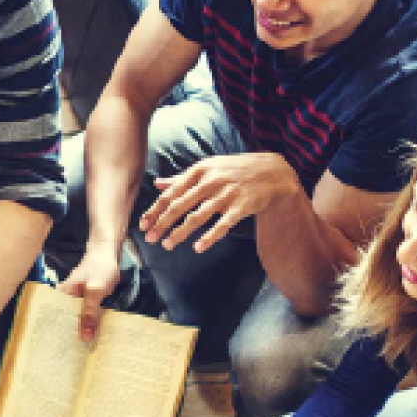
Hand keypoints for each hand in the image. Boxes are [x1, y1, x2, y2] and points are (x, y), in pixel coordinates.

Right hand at [57, 253, 121, 342]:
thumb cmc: (100, 268)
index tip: (62, 351)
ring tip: (84, 351)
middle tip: (75, 356)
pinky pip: (86, 315)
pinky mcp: (86, 300)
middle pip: (66, 320)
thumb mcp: (95, 291)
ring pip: (77, 319)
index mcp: (62, 295)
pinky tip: (94, 335)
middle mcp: (66, 298)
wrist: (108, 253)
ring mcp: (77, 299)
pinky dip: (90, 324)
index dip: (59, 334)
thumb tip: (85, 338)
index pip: (56, 318)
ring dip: (82, 331)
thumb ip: (90, 313)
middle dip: (71, 336)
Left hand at [140, 153, 301, 253]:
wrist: (273, 172)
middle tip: (149, 239)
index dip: (155, 209)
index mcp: (199, 171)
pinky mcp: (241, 206)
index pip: (171, 193)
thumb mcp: (208, 168)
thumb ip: (182, 178)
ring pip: (198, 216)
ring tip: (167, 245)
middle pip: (180, 205)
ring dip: (180, 232)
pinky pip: (222, 225)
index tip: (143, 224)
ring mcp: (226, 194)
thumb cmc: (234, 170)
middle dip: (162, 223)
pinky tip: (197, 248)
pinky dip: (209, 237)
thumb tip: (157, 183)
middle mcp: (210, 181)